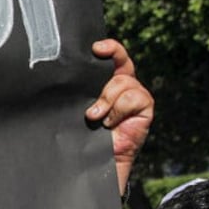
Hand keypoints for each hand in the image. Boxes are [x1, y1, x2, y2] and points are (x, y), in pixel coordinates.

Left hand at [85, 39, 152, 193]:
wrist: (95, 160)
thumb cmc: (83, 133)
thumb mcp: (78, 107)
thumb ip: (79, 91)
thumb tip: (63, 75)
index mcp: (107, 82)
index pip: (113, 58)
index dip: (109, 48)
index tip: (96, 48)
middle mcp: (123, 86)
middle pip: (122, 63)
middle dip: (109, 67)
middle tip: (95, 74)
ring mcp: (135, 96)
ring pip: (124, 82)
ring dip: (107, 100)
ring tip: (97, 117)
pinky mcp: (145, 108)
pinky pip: (133, 97)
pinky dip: (119, 110)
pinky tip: (111, 123)